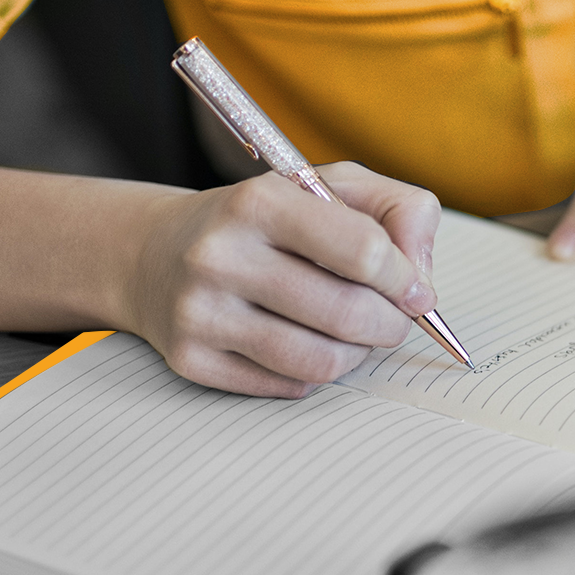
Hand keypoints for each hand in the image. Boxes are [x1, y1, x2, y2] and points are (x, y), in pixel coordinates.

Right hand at [124, 161, 441, 396]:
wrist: (153, 253)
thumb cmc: (264, 221)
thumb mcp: (330, 187)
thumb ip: (398, 211)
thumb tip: (420, 277)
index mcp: (259, 201)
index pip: (364, 250)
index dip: (405, 279)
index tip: (415, 290)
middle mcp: (220, 255)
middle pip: (348, 313)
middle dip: (392, 325)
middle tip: (395, 321)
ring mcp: (200, 312)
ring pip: (321, 361)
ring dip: (358, 355)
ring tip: (357, 336)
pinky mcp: (190, 360)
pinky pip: (288, 386)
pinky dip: (315, 374)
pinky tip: (308, 345)